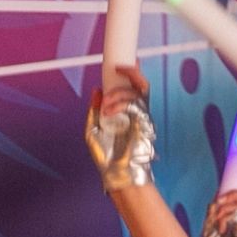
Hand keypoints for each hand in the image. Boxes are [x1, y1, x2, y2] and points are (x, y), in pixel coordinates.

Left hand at [87, 63, 156, 188]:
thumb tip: (97, 90)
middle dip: (132, 72)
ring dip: (118, 93)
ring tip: (106, 104)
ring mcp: (141, 117)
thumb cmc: (107, 156)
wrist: (116, 172)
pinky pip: (134, 105)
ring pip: (136, 93)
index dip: (129, 74)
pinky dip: (120, 104)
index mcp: (126, 112)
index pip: (131, 88)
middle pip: (141, 85)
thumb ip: (94, 109)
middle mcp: (136, 112)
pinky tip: (109, 112)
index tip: (120, 64)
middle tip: (119, 68)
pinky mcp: (144, 123)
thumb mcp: (93, 128)